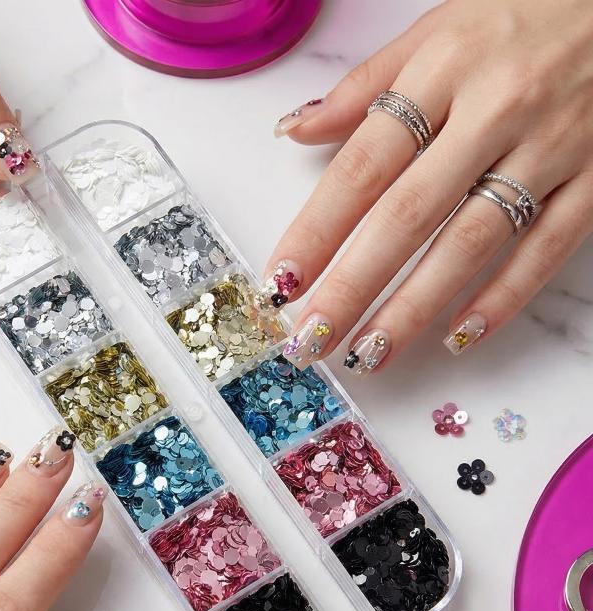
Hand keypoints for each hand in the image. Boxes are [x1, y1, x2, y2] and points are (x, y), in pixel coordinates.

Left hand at [266, 0, 592, 372]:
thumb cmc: (526, 12)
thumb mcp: (438, 27)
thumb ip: (365, 86)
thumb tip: (295, 129)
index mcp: (442, 69)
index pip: (362, 166)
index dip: (317, 230)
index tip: (281, 281)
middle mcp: (493, 110)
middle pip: (406, 215)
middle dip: (352, 286)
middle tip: (312, 340)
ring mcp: (551, 146)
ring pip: (471, 242)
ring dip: (414, 307)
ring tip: (370, 354)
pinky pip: (548, 247)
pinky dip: (504, 296)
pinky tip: (459, 337)